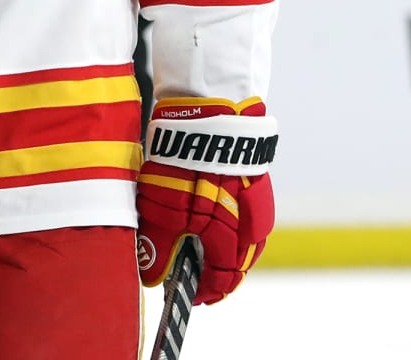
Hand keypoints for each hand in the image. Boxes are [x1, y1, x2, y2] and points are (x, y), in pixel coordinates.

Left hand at [136, 99, 277, 305]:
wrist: (209, 113)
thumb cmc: (186, 164)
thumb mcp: (163, 210)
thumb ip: (159, 247)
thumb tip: (153, 277)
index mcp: (232, 239)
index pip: (223, 279)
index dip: (205, 292)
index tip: (190, 297)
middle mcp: (252, 225)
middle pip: (237, 261)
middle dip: (216, 271)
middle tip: (194, 275)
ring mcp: (257, 200)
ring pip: (243, 237)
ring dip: (223, 245)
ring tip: (198, 244)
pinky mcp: (254, 179)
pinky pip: (244, 212)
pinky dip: (228, 221)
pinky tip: (209, 212)